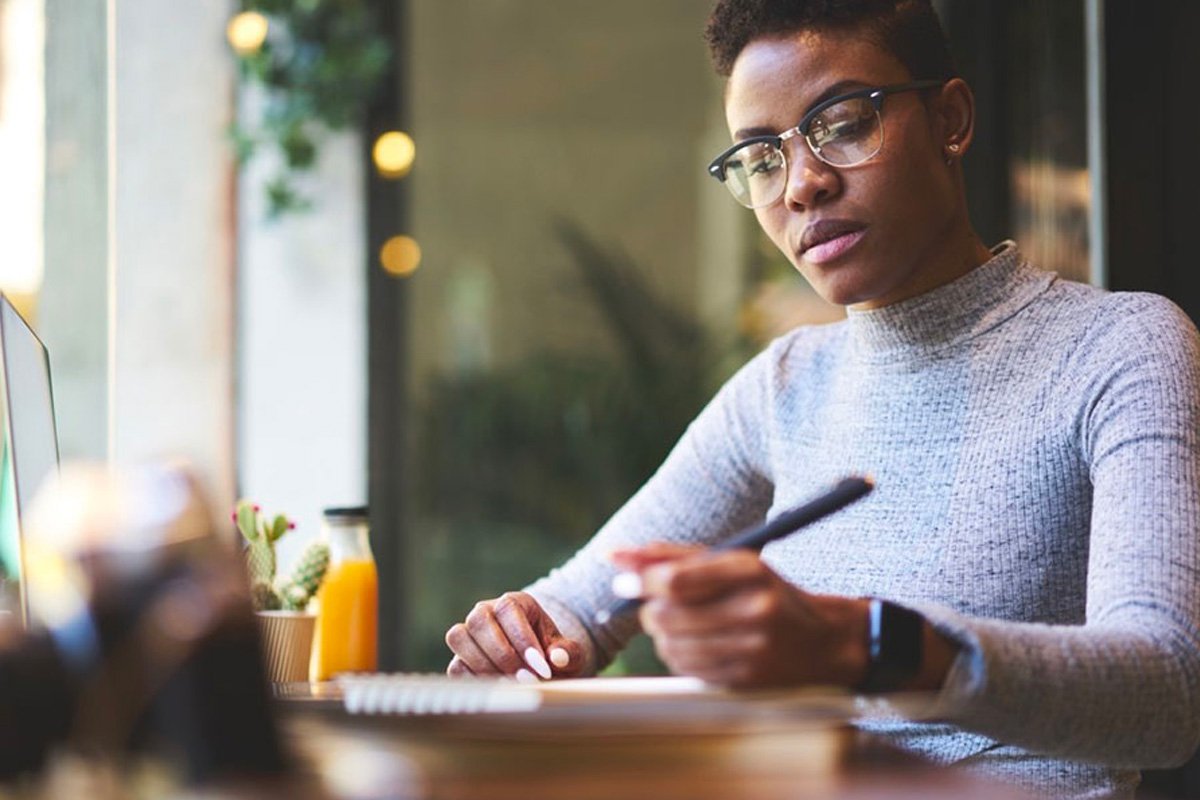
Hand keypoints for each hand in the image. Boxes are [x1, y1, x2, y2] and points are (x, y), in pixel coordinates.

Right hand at [444, 591, 586, 680]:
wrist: (538, 669)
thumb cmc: (552, 657)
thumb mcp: (567, 654)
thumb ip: (568, 653)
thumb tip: (557, 658)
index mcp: (514, 603)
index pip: (509, 609)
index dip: (523, 639)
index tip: (542, 667)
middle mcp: (485, 612)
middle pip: (479, 620)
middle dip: (503, 653)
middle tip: (527, 678)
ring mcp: (468, 635)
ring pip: (459, 638)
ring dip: (486, 665)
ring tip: (513, 685)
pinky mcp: (458, 660)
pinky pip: (455, 666)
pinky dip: (475, 680)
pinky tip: (499, 691)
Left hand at [611, 543, 867, 688]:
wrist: (825, 642)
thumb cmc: (767, 594)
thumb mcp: (732, 562)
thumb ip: (674, 557)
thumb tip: (615, 556)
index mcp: (751, 571)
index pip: (678, 580)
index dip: (642, 581)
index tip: (622, 581)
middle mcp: (754, 610)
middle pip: (669, 615)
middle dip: (650, 609)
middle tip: (654, 605)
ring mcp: (752, 650)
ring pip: (672, 645)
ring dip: (662, 634)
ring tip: (679, 624)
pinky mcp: (747, 680)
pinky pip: (688, 669)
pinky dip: (679, 656)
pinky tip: (696, 645)